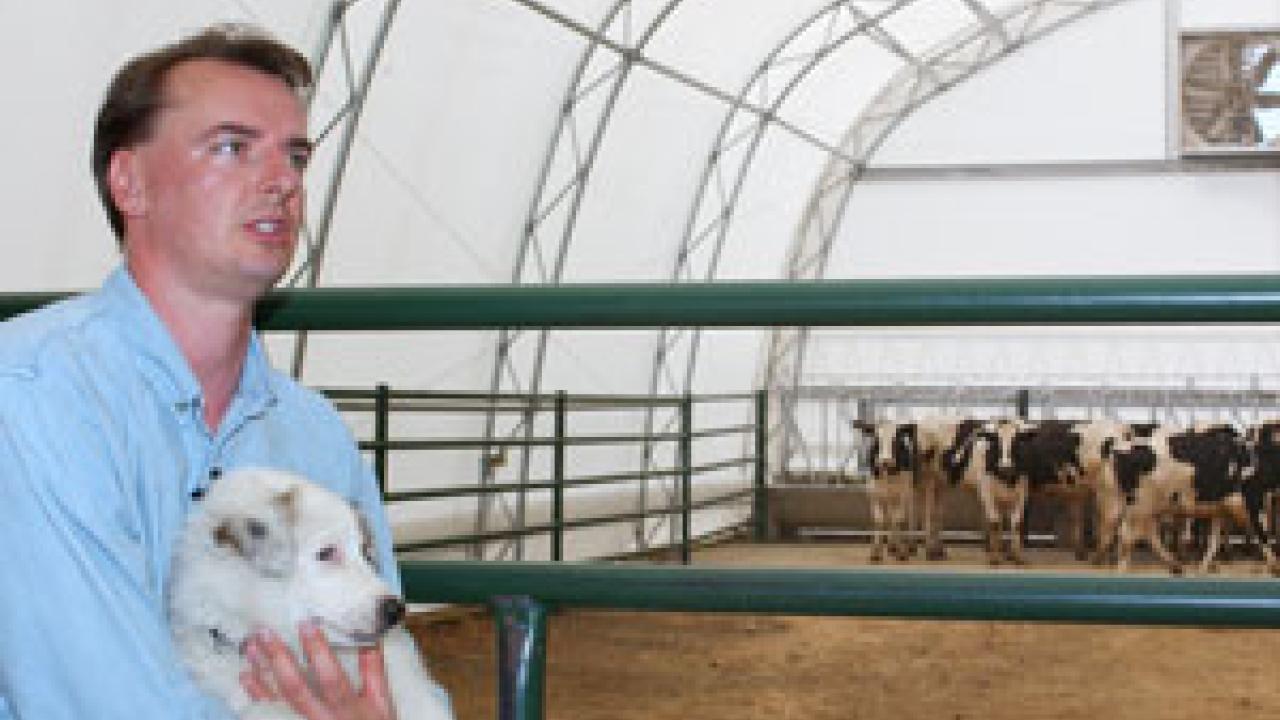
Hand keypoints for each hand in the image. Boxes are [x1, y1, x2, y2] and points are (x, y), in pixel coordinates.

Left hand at [241, 622, 395, 719]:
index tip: (306, 624)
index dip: (318, 653)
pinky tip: (246, 677)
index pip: (332, 679)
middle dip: (280, 660)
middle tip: (265, 633)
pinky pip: (269, 714)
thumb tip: (370, 637)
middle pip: (298, 690)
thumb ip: (374, 672)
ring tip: (251, 648)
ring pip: (278, 701)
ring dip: (263, 674)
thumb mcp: (381, 703)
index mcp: (348, 709)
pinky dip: (256, 695)